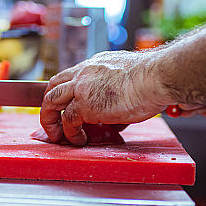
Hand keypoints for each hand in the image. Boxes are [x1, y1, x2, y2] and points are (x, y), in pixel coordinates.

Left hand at [40, 51, 167, 144]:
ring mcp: (81, 88)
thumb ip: (118, 98)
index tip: (67, 106)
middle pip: (53, 85)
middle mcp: (84, 72)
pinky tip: (79, 140)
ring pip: (50, 101)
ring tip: (57, 135)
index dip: (66, 92)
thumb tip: (117, 121)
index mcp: (95, 64)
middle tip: (53, 120)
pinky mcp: (84, 104)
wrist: (156, 77)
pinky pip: (67, 121)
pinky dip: (70, 134)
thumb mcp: (130, 82)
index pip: (72, 76)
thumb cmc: (152, 79)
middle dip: (49, 104)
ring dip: (50, 120)